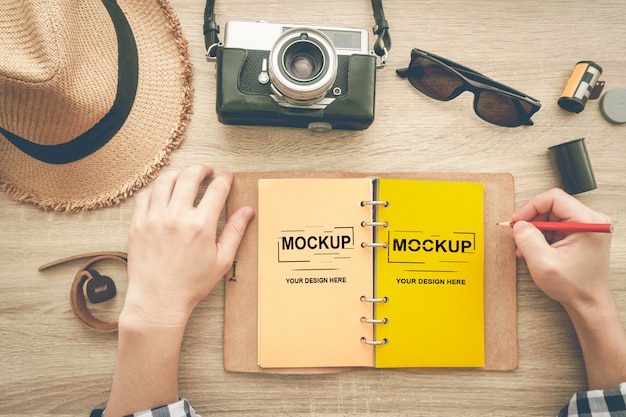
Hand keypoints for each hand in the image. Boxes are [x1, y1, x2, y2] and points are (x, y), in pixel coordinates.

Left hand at [124, 165, 253, 326]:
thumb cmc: (191, 284)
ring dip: (178, 174)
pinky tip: (163, 192)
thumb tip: (248, 211)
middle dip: (202, 169)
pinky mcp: (138, 224)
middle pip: (190, 177)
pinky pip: (145, 196)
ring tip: (185, 177)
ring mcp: (154, 218)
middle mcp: (177, 217)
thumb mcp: (222, 260)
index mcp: (201, 225)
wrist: (158, 300)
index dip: (225, 178)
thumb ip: (235, 231)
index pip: (217, 189)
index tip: (227, 175)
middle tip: (207, 171)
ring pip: (165, 181)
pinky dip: (155, 189)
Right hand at [511, 188, 611, 310]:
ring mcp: (586, 227)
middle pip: (552, 206)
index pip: (554, 198)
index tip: (518, 221)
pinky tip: (534, 249)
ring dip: (534, 230)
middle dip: (531, 220)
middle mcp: (591, 221)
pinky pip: (554, 225)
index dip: (531, 207)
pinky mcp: (580, 233)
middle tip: (519, 234)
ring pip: (551, 216)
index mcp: (588, 223)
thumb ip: (528, 239)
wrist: (587, 302)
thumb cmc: (574, 287)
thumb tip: (518, 224)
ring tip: (526, 247)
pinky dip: (541, 235)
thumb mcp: (543, 264)